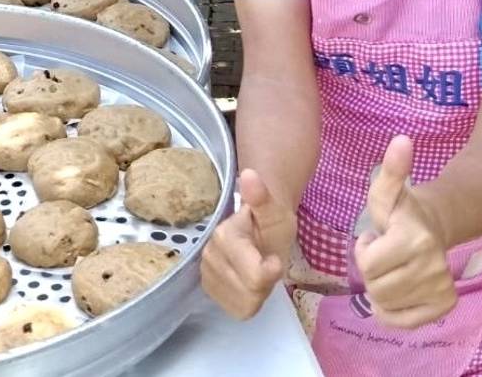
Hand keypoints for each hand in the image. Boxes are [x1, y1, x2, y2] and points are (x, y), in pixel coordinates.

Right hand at [201, 169, 296, 318]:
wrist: (256, 228)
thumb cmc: (269, 222)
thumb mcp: (275, 212)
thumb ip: (262, 198)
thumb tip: (249, 174)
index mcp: (224, 236)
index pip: (255, 275)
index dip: (271, 270)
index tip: (274, 258)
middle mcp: (209, 255)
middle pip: (250, 289)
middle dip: (265, 280)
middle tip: (265, 261)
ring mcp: (206, 274)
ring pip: (244, 301)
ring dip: (258, 291)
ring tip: (257, 270)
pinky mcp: (209, 290)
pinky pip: (238, 309)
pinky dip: (249, 300)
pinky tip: (248, 282)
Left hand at [355, 135, 456, 328]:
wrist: (434, 226)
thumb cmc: (399, 211)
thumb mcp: (386, 191)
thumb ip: (391, 170)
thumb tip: (401, 139)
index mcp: (415, 237)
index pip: (366, 263)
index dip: (364, 249)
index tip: (374, 236)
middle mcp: (432, 266)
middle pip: (374, 286)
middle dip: (371, 268)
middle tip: (383, 251)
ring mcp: (440, 288)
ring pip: (385, 304)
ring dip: (380, 286)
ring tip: (392, 265)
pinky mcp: (444, 305)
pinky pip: (401, 322)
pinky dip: (391, 311)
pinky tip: (397, 289)